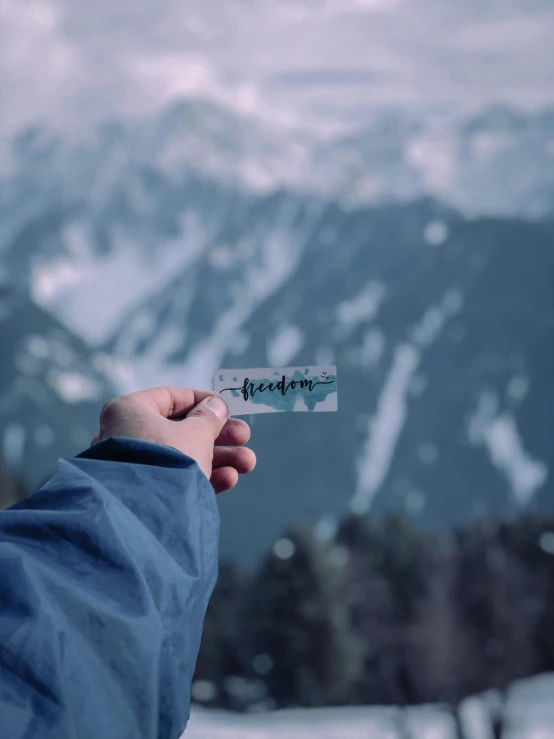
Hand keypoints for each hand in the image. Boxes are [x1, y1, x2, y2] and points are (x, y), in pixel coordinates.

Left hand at [91, 386, 255, 493]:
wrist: (146, 515)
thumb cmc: (168, 460)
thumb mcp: (196, 433)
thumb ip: (209, 417)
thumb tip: (216, 405)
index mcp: (130, 411)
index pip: (170, 397)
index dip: (202, 401)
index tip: (225, 408)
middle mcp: (127, 436)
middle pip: (181, 429)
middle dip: (219, 435)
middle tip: (244, 437)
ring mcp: (135, 465)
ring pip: (183, 455)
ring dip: (218, 458)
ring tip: (247, 463)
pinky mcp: (144, 491)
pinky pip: (175, 477)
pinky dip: (202, 475)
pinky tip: (230, 479)